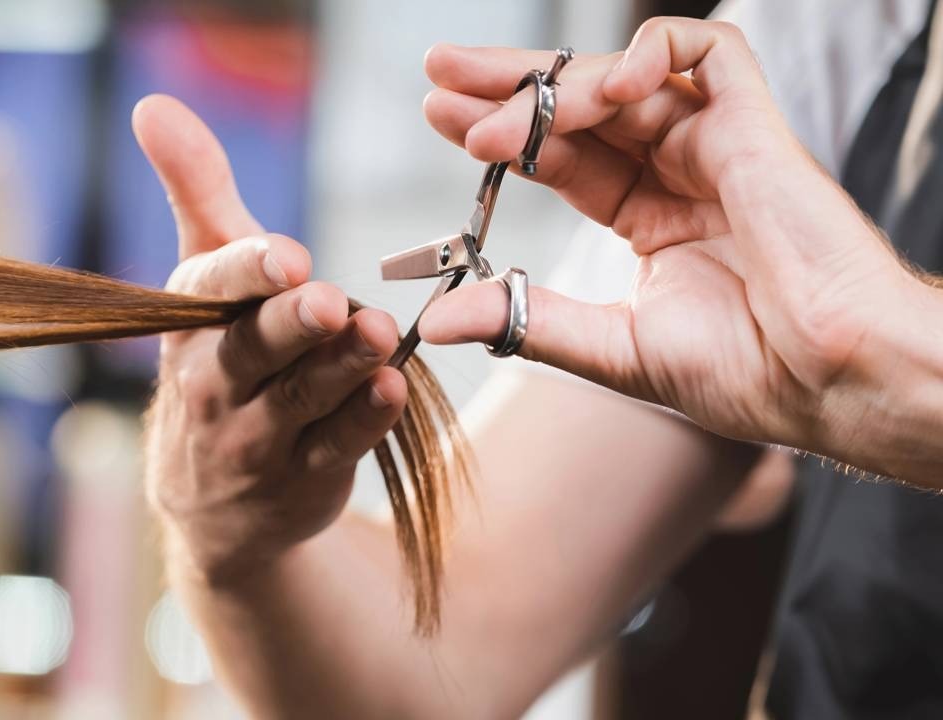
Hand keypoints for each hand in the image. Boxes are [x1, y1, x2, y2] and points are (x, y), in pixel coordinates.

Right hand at [136, 95, 407, 581]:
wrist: (214, 498)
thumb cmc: (219, 357)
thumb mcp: (205, 278)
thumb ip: (197, 191)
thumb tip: (152, 104)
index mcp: (190, 321)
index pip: (212, 290)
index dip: (246, 271)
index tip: (285, 254)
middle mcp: (215, 381)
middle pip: (254, 348)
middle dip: (290, 323)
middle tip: (328, 299)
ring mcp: (256, 436)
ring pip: (302, 398)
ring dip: (342, 367)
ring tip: (380, 335)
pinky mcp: (302, 476)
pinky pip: (335, 449)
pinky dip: (364, 422)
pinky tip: (394, 390)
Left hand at [417, 18, 937, 478]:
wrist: (831, 382)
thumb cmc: (746, 375)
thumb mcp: (612, 347)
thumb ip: (526, 322)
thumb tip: (436, 322)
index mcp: (649, 219)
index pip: (559, 158)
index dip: (500, 134)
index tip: (438, 116)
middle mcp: (677, 174)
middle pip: (579, 107)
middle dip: (506, 84)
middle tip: (438, 69)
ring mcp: (716, 146)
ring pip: (624, 79)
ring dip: (551, 89)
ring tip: (489, 122)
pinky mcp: (756, 127)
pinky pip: (709, 54)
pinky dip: (653, 53)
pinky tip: (606, 89)